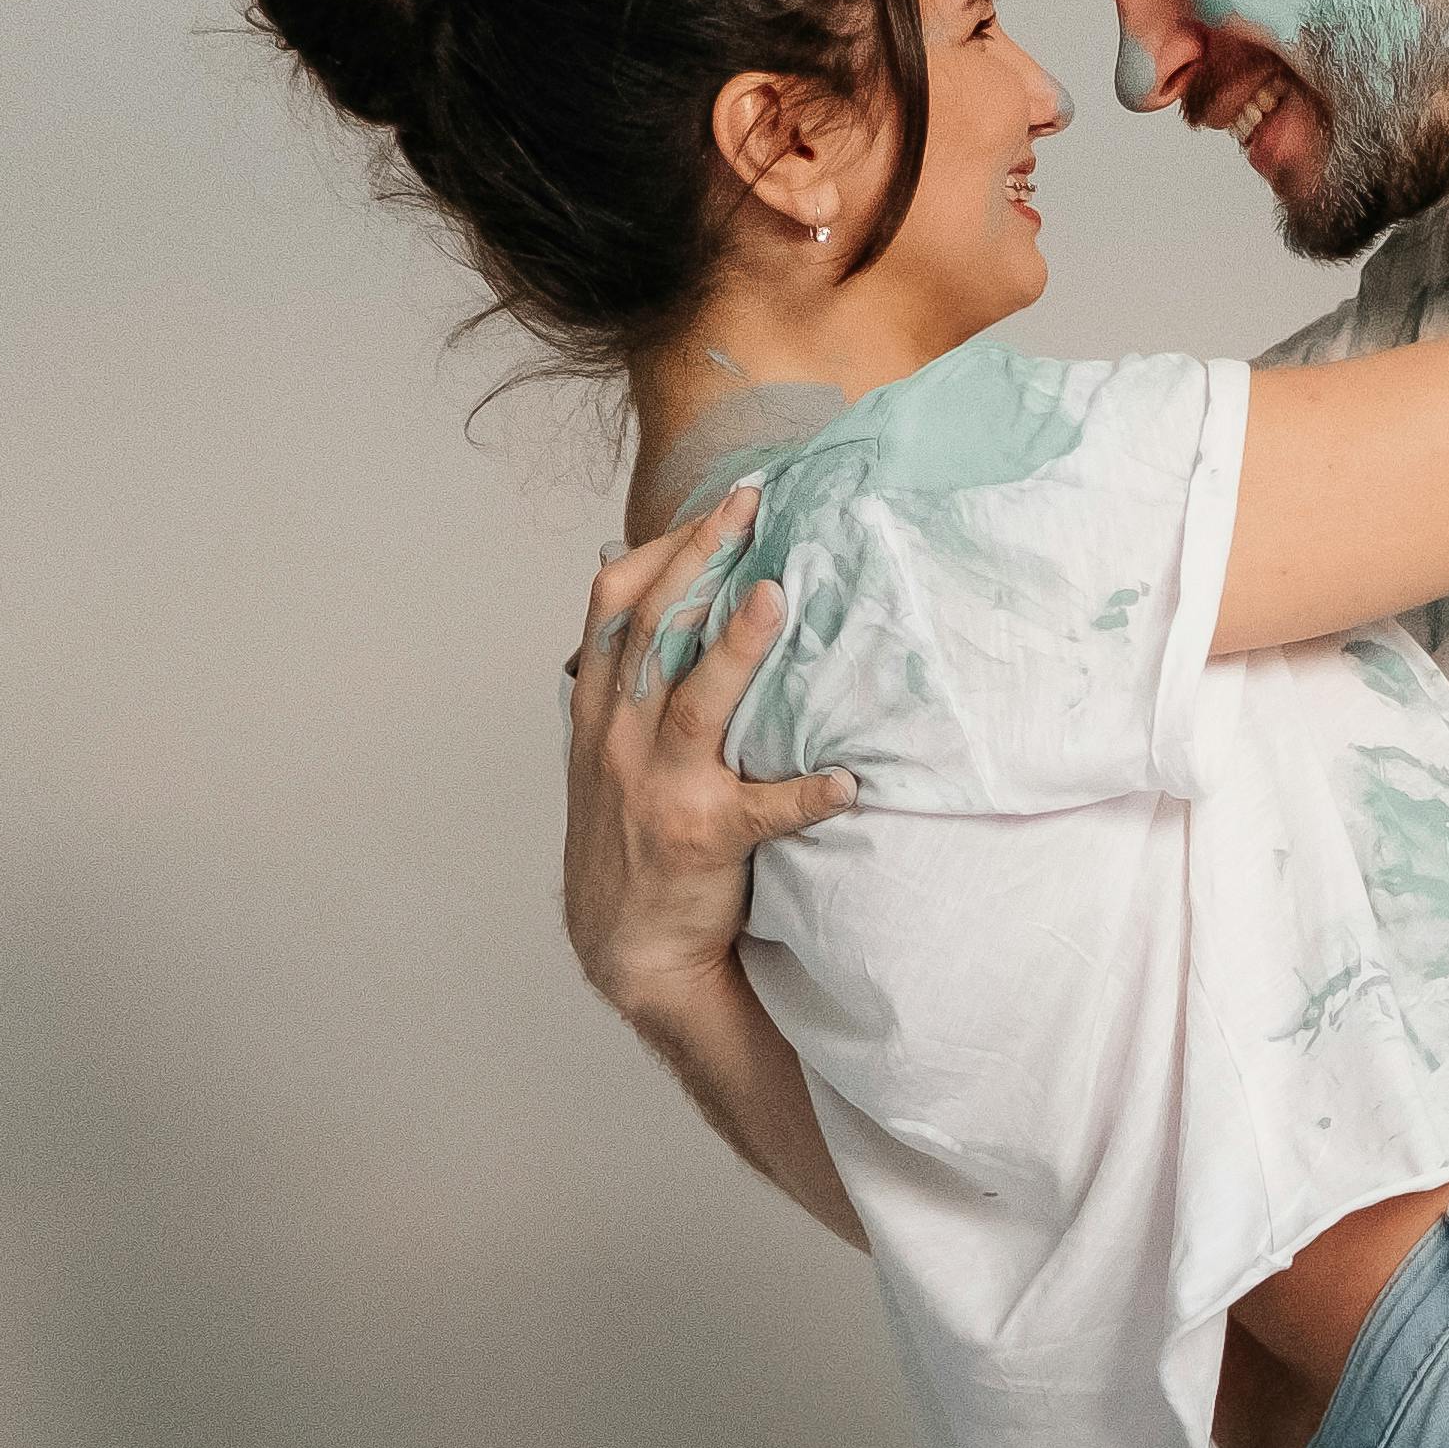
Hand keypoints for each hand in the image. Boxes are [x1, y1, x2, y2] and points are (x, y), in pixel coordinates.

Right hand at [563, 482, 851, 1018]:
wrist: (628, 944)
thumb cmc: (632, 832)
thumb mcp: (609, 746)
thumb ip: (628, 673)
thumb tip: (630, 576)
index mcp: (601, 707)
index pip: (618, 604)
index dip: (666, 546)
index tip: (720, 503)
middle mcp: (620, 737)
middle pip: (654, 631)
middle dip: (700, 560)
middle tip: (750, 505)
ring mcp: (658, 788)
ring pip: (695, 705)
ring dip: (737, 651)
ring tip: (776, 598)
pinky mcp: (703, 840)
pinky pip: (761, 811)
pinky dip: (804, 794)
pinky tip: (847, 781)